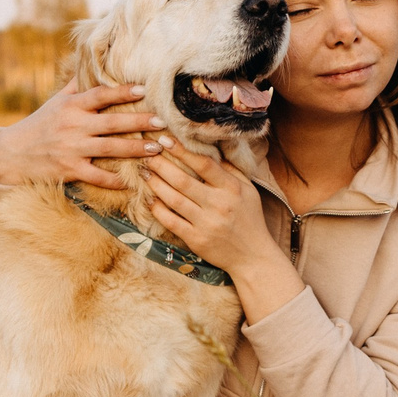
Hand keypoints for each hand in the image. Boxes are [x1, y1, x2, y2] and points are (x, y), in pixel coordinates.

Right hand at [0, 82, 165, 189]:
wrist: (12, 154)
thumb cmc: (39, 125)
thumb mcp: (54, 102)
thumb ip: (75, 86)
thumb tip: (90, 63)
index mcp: (71, 106)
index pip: (100, 95)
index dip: (121, 91)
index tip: (143, 89)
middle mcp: (73, 126)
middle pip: (112, 123)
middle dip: (139, 121)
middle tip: (162, 122)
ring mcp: (72, 149)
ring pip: (110, 149)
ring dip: (136, 149)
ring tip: (158, 149)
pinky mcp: (70, 170)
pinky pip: (98, 176)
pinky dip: (116, 180)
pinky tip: (134, 181)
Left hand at [143, 147, 276, 274]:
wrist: (253, 256)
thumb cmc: (250, 219)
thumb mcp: (249, 191)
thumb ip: (230, 170)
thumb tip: (212, 149)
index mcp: (232, 189)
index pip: (204, 164)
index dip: (182, 150)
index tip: (165, 140)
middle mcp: (219, 205)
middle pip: (183, 180)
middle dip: (161, 165)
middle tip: (148, 154)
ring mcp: (206, 223)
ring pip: (174, 199)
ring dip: (155, 184)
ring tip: (144, 172)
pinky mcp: (196, 240)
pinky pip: (171, 221)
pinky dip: (158, 209)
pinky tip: (150, 199)